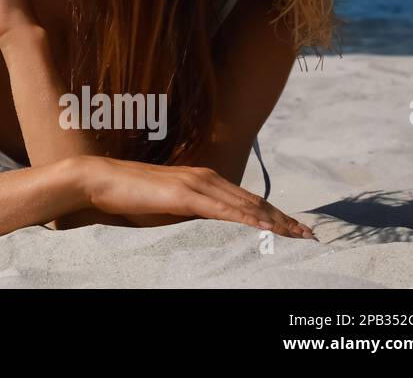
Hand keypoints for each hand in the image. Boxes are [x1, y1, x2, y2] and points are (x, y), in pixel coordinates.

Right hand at [74, 155, 315, 238]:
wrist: (101, 181)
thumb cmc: (130, 197)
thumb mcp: (168, 209)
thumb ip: (192, 214)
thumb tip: (211, 228)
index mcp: (203, 181)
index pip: (247, 199)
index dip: (274, 213)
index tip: (295, 228)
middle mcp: (206, 178)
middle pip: (255, 201)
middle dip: (285, 218)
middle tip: (311, 234)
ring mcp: (197, 184)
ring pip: (246, 205)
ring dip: (276, 220)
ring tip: (298, 234)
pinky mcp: (185, 195)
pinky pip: (224, 210)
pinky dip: (248, 219)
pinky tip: (266, 228)